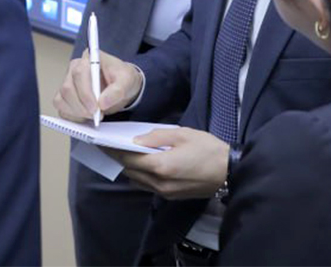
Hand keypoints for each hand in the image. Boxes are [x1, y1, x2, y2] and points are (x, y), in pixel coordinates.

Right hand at [53, 50, 143, 122]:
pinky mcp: (65, 97)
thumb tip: (102, 102)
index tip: (96, 107)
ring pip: (61, 100)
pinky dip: (72, 116)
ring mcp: (68, 83)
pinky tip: (86, 117)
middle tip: (96, 115)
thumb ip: (117, 90)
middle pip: (67, 88)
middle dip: (81, 106)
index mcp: (88, 59)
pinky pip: (61, 109)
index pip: (79, 73)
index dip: (85, 93)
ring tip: (94, 116)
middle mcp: (74, 69)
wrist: (121, 87)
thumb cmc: (122, 78)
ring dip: (77, 112)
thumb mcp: (127, 80)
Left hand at [108, 127, 229, 199]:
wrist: (229, 172)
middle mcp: (158, 183)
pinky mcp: (171, 196)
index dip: (113, 150)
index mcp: (160, 165)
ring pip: (137, 180)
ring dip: (129, 168)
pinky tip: (142, 164)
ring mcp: (164, 192)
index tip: (101, 142)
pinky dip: (141, 175)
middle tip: (110, 145)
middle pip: (130, 171)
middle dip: (119, 159)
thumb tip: (136, 141)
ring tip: (124, 153)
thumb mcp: (182, 134)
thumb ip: (156, 137)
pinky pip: (148, 185)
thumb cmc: (208, 149)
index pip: (128, 159)